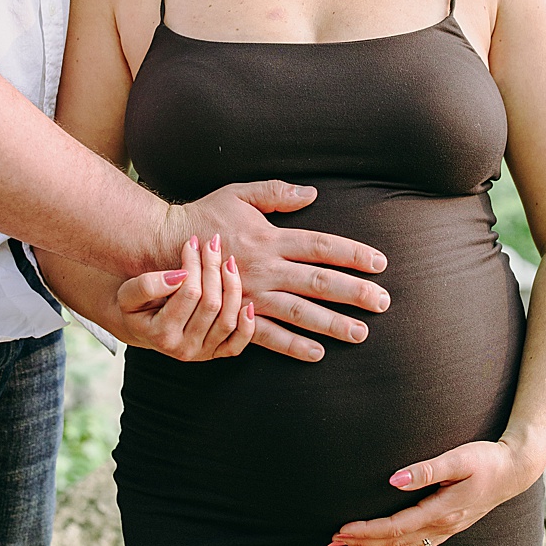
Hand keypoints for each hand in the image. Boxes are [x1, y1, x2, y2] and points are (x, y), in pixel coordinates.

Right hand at [115, 232, 255, 359]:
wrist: (141, 329)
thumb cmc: (135, 308)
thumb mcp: (128, 295)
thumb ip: (147, 285)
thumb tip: (180, 275)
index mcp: (162, 335)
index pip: (188, 293)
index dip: (194, 265)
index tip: (192, 243)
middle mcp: (184, 349)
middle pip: (211, 304)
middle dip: (213, 269)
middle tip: (212, 245)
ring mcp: (203, 353)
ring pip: (227, 320)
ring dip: (232, 287)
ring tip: (228, 262)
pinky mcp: (216, 353)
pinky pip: (239, 343)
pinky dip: (247, 324)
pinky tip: (248, 302)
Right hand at [164, 181, 388, 362]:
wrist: (162, 245)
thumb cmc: (203, 216)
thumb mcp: (238, 194)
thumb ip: (275, 192)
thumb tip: (312, 194)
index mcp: (270, 238)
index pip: (322, 246)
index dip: (353, 254)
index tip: (379, 263)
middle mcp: (265, 267)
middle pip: (319, 281)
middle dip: (354, 293)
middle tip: (383, 302)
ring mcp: (251, 294)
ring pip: (300, 311)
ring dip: (332, 323)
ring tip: (361, 333)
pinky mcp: (235, 312)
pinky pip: (266, 334)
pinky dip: (292, 345)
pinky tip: (316, 353)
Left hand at [329, 439, 542, 545]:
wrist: (515, 469)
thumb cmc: (486, 459)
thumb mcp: (457, 459)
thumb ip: (426, 470)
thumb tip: (394, 480)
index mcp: (442, 511)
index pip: (395, 527)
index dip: (367, 530)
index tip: (342, 529)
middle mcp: (444, 526)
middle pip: (396, 541)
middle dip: (363, 542)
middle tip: (333, 542)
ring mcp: (448, 529)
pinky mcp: (451, 526)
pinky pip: (419, 545)